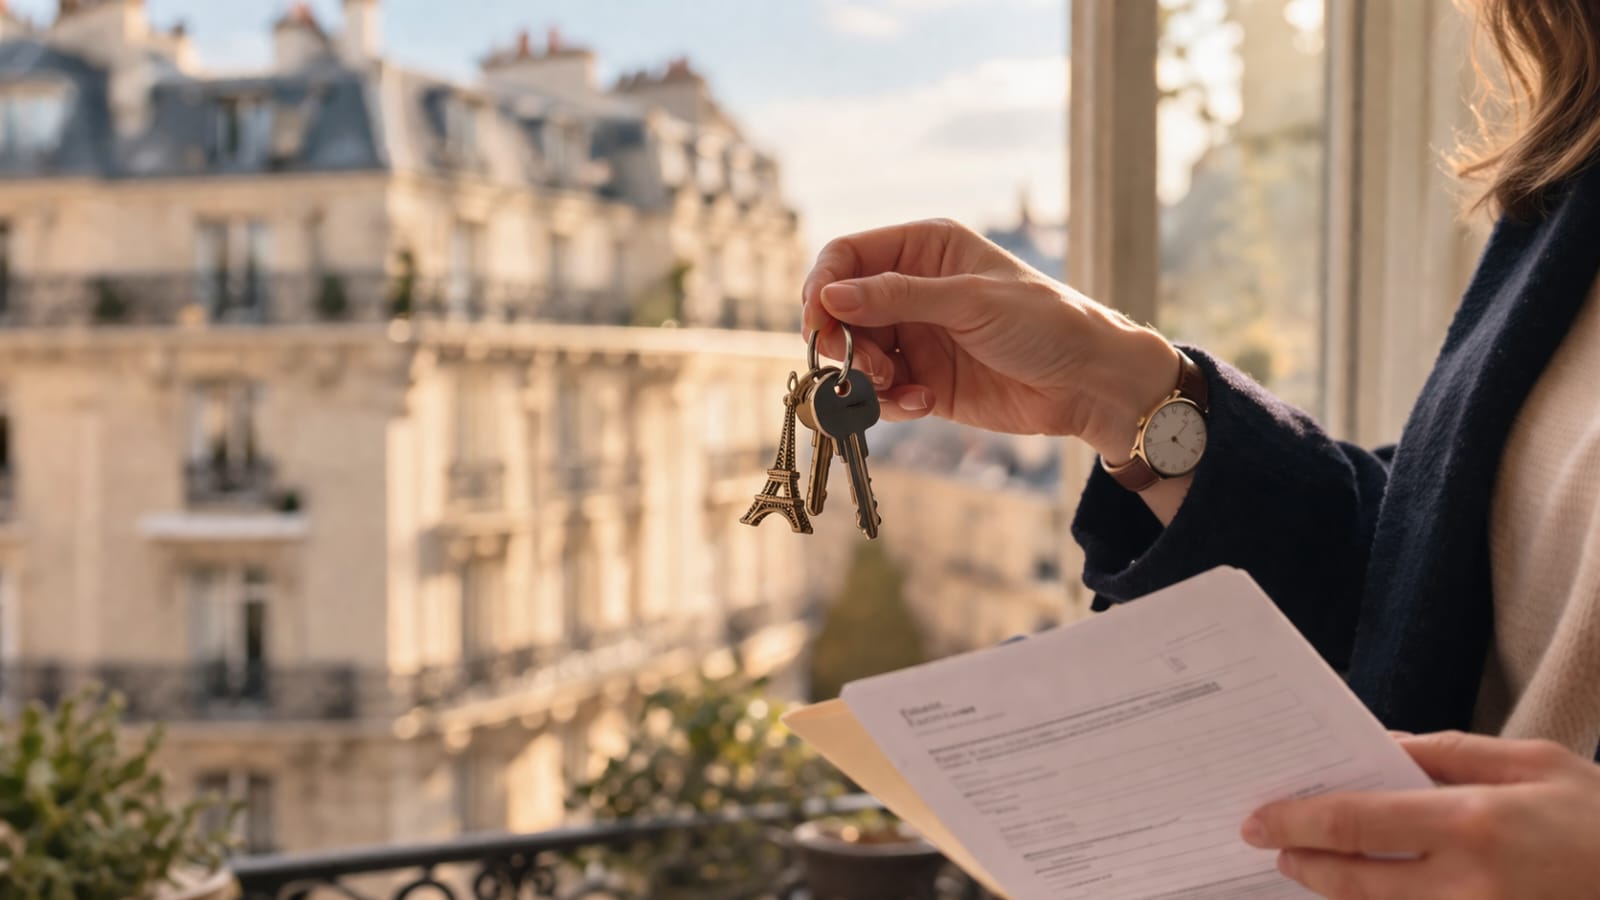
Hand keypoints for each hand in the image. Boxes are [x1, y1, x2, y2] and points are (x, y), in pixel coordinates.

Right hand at [800, 218, 1175, 458]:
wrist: (1089, 382)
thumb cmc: (1045, 323)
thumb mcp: (970, 301)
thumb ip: (898, 297)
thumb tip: (831, 295)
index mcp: (924, 249)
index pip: (847, 256)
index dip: (823, 285)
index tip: (818, 322)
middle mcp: (912, 289)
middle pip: (841, 310)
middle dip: (843, 342)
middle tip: (862, 367)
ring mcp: (915, 336)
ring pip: (854, 356)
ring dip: (865, 378)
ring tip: (900, 388)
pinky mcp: (922, 380)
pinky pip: (880, 392)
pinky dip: (889, 402)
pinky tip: (921, 404)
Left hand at [1241, 731, 1599, 898]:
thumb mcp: (1533, 763)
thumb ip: (1447, 754)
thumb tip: (1378, 748)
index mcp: (1474, 824)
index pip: (1357, 823)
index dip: (1297, 822)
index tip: (1259, 820)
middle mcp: (1469, 886)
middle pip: (1355, 881)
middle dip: (1304, 863)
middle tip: (1271, 846)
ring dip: (1336, 892)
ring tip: (1307, 866)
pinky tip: (1366, 890)